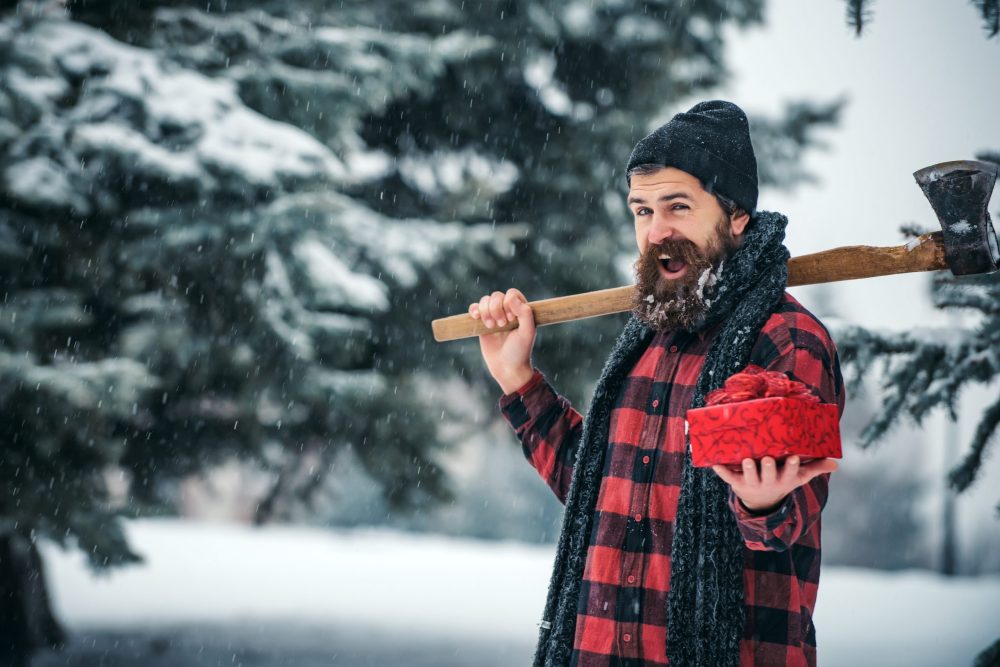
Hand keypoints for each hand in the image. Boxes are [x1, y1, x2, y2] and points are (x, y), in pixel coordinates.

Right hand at [468, 288, 535, 393]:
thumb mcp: (527, 333)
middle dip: (496, 309)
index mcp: (520, 310)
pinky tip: (476, 317)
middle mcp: (507, 311)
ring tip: (491, 326)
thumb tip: (511, 298)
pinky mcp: (481, 323)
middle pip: (496, 296)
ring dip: (485, 311)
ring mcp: (493, 316)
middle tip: (501, 325)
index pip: (512, 293)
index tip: (512, 319)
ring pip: (485, 300)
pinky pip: (474, 308)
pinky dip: (473, 309)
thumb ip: (525, 314)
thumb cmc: (520, 351)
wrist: (506, 367)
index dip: (509, 303)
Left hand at [712, 456, 837, 513]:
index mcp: (784, 479)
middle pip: (768, 475)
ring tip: (747, 460)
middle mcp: (768, 482)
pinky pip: (728, 477)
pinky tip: (715, 464)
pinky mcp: (737, 484)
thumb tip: (836, 464)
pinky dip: (722, 472)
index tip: (792, 457)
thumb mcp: (799, 477)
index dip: (790, 467)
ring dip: (748, 469)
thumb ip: (816, 468)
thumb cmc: (782, 480)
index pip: (789, 473)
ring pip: (749, 476)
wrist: (761, 501)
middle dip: (768, 468)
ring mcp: (752, 483)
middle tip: (767, 459)